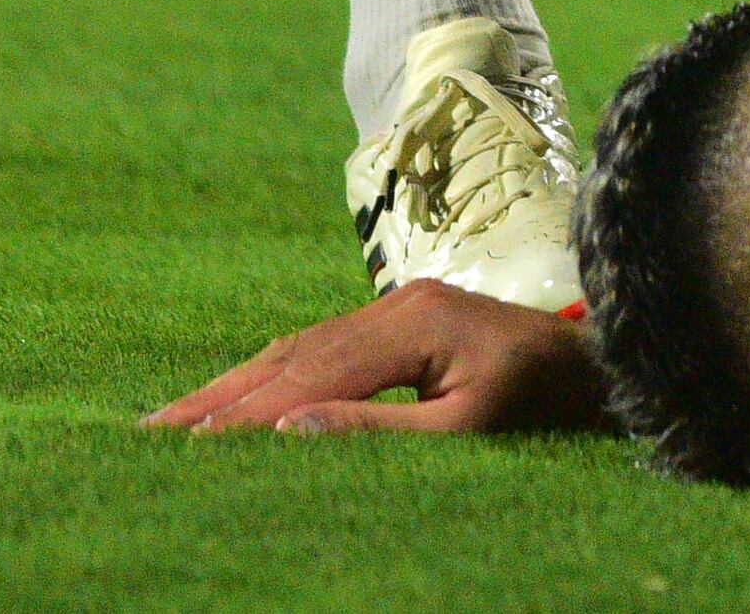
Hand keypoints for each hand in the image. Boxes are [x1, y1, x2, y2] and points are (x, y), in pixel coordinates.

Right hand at [141, 278, 615, 436]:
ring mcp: (399, 307)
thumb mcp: (467, 428)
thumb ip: (380, 431)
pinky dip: (271, 378)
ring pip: (299, 348)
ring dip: (235, 388)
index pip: (311, 373)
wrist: (603, 369)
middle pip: (292, 353)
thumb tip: (286, 433)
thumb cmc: (544, 405)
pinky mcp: (401, 321)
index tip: (185, 445)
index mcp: (417, 321)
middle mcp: (400, 303)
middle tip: (146, 432)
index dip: (246, 413)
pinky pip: (321, 350)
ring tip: (171, 423)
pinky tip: (235, 402)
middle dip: (219, 397)